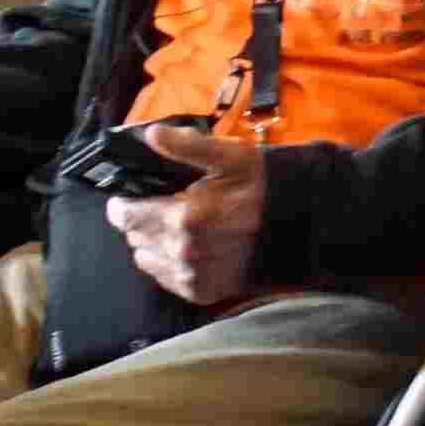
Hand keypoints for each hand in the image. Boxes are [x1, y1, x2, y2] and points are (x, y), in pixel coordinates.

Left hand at [110, 120, 269, 309]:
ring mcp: (191, 275)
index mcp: (183, 218)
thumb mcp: (233, 157)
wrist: (301, 227)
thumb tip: (152, 134)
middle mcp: (182, 252)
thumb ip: (189, 146)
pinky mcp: (200, 291)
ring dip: (154, 243)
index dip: (123, 204)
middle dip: (143, 220)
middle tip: (164, 208)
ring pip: (146, 258)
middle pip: (134, 237)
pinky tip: (190, 248)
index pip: (124, 216)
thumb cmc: (264, 188)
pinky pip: (165, 278)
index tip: (131, 196)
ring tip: (176, 229)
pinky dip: (170, 263)